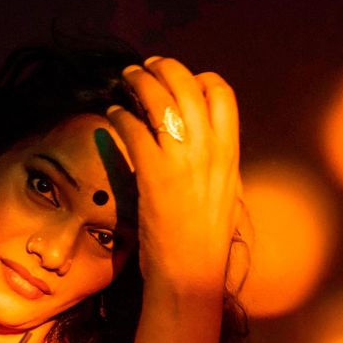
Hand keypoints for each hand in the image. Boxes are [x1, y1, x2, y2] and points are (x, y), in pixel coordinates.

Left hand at [106, 56, 242, 297]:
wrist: (191, 274)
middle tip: (146, 68)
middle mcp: (209, 151)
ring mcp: (182, 161)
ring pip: (159, 99)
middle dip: (164, 69)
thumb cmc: (204, 242)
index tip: (183, 82)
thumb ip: (214, 163)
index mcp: (229, 153)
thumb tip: (197, 141)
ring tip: (126, 80)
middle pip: (188, 85)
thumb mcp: (223, 193)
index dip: (199, 79)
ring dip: (139, 82)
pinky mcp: (153, 175)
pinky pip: (133, 129)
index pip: (221, 93)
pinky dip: (120, 116)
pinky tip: (113, 115)